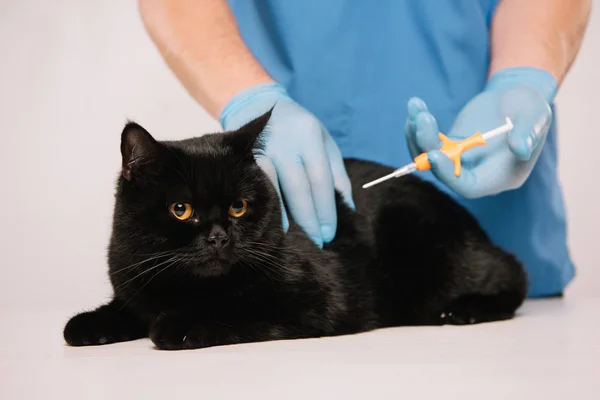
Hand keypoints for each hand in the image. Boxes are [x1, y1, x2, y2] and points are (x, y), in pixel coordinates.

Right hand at [220, 83, 353, 246]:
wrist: (257, 104)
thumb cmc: (298, 129)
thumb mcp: (324, 143)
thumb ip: (336, 174)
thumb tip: (347, 209)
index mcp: (310, 136)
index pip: (321, 179)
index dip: (326, 209)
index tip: (329, 233)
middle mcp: (286, 141)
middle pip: (299, 188)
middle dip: (308, 219)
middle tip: (315, 242)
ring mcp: (262, 148)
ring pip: (275, 188)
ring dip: (284, 216)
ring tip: (293, 237)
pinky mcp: (244, 156)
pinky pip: (258, 186)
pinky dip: (266, 206)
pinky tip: (272, 221)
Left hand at [405, 67, 556, 197]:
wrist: (518, 95)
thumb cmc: (531, 107)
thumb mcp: (536, 114)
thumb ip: (529, 132)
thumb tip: (521, 149)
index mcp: (501, 176)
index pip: (468, 186)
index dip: (448, 174)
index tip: (434, 153)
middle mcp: (477, 173)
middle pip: (443, 172)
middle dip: (427, 146)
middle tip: (422, 120)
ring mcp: (461, 160)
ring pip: (430, 157)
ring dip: (418, 135)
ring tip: (416, 108)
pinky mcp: (451, 146)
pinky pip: (428, 143)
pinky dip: (418, 128)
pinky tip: (415, 108)